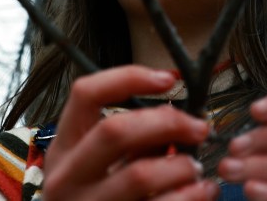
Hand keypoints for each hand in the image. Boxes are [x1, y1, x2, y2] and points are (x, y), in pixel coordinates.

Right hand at [43, 65, 219, 199]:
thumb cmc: (98, 199)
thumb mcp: (100, 166)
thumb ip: (132, 140)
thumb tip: (175, 115)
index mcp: (64, 148)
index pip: (86, 93)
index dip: (129, 77)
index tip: (168, 80)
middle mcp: (67, 177)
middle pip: (116, 130)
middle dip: (168, 123)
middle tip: (199, 127)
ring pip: (140, 174)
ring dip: (181, 166)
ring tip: (198, 169)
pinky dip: (189, 197)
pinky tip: (203, 192)